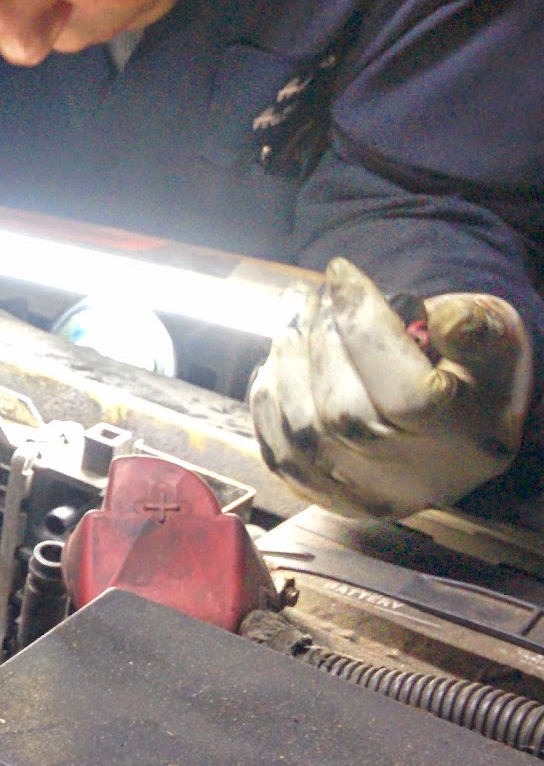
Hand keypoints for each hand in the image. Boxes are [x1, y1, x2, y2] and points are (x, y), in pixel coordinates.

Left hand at [249, 257, 531, 518]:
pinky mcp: (325, 494)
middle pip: (343, 412)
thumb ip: (475, 329)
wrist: (460, 428)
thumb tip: (445, 323)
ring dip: (287, 360)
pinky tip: (280, 359)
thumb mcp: (496, 341)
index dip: (363, 325)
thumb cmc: (475, 374)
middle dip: (319, 338)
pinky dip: (268, 398)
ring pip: (302, 431)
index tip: (341, 272)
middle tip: (313, 294)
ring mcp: (362, 492)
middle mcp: (409, 477)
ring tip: (294, 315)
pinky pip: (278, 450)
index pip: (402, 392)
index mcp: (461, 439)